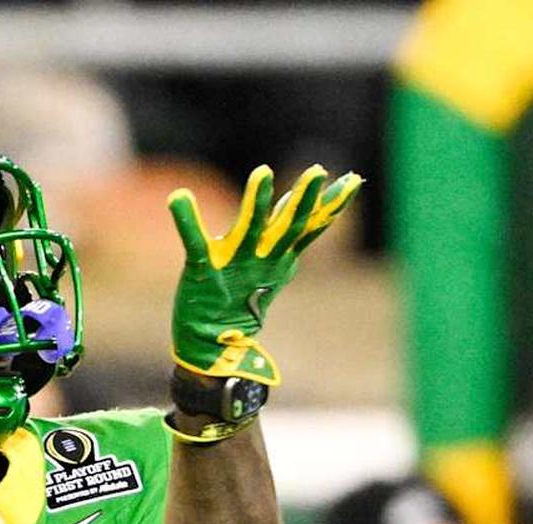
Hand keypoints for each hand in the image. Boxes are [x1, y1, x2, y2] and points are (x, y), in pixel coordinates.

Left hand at [167, 164, 361, 384]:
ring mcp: (234, 264)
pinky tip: (178, 197)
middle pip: (289, 226)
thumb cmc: (242, 298)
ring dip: (257, 200)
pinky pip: (194, 241)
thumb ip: (283, 233)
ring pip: (250, 228)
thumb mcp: (271, 264)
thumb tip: (294, 200)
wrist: (215, 344)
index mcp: (281, 256)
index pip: (312, 226)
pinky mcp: (203, 269)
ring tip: (262, 172)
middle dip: (304, 199)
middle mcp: (263, 259)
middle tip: (318, 172)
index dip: (333, 205)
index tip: (354, 180)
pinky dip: (186, 219)